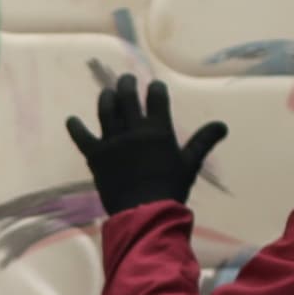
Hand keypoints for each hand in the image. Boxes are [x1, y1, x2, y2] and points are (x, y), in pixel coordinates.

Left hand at [64, 74, 227, 215]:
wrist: (144, 214)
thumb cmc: (170, 190)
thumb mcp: (189, 164)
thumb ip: (203, 141)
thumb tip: (223, 125)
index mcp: (158, 130)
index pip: (156, 97)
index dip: (155, 88)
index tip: (154, 86)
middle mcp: (133, 130)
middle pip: (127, 97)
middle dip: (127, 84)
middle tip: (127, 80)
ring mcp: (112, 142)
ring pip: (105, 110)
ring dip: (106, 97)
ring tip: (107, 93)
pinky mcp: (96, 156)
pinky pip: (82, 137)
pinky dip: (75, 127)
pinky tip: (71, 120)